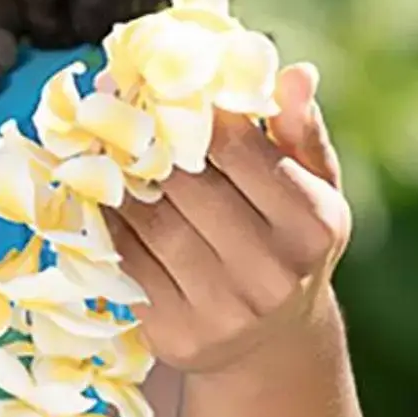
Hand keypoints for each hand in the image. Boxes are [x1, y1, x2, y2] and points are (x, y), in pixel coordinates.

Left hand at [104, 63, 350, 376]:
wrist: (272, 345)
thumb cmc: (290, 243)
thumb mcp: (314, 188)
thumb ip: (299, 130)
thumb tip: (294, 72)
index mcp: (314, 223)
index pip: (240, 148)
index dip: (193, 111)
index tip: (158, 83)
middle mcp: (273, 270)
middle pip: (189, 185)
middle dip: (149, 143)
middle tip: (115, 108)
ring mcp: (224, 309)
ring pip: (152, 222)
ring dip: (120, 180)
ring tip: (103, 147)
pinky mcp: (177, 334)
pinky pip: (127, 262)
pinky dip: (109, 224)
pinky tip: (103, 197)